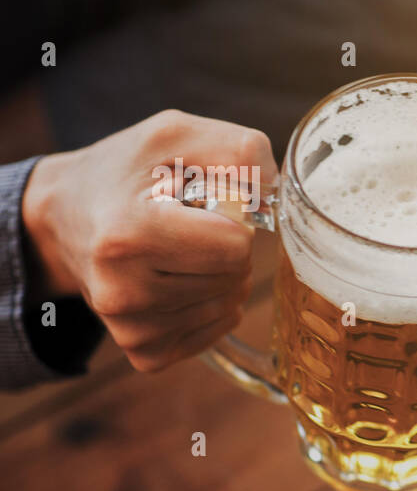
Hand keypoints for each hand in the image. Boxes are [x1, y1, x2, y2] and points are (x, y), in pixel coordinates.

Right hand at [21, 110, 275, 372]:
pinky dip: (211, 300)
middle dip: (226, 246)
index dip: (231, 219)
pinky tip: (175, 277)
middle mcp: (124, 291)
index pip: (236, 245)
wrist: (65, 215)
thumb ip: (238, 151)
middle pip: (236, 274)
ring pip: (231, 302)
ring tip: (176, 250)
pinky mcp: (144, 353)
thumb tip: (276, 187)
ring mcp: (132, 328)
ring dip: (220, 272)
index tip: (199, 204)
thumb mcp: (175, 137)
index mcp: (128, 234)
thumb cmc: (126, 173)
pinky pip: (219, 327)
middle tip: (184, 226)